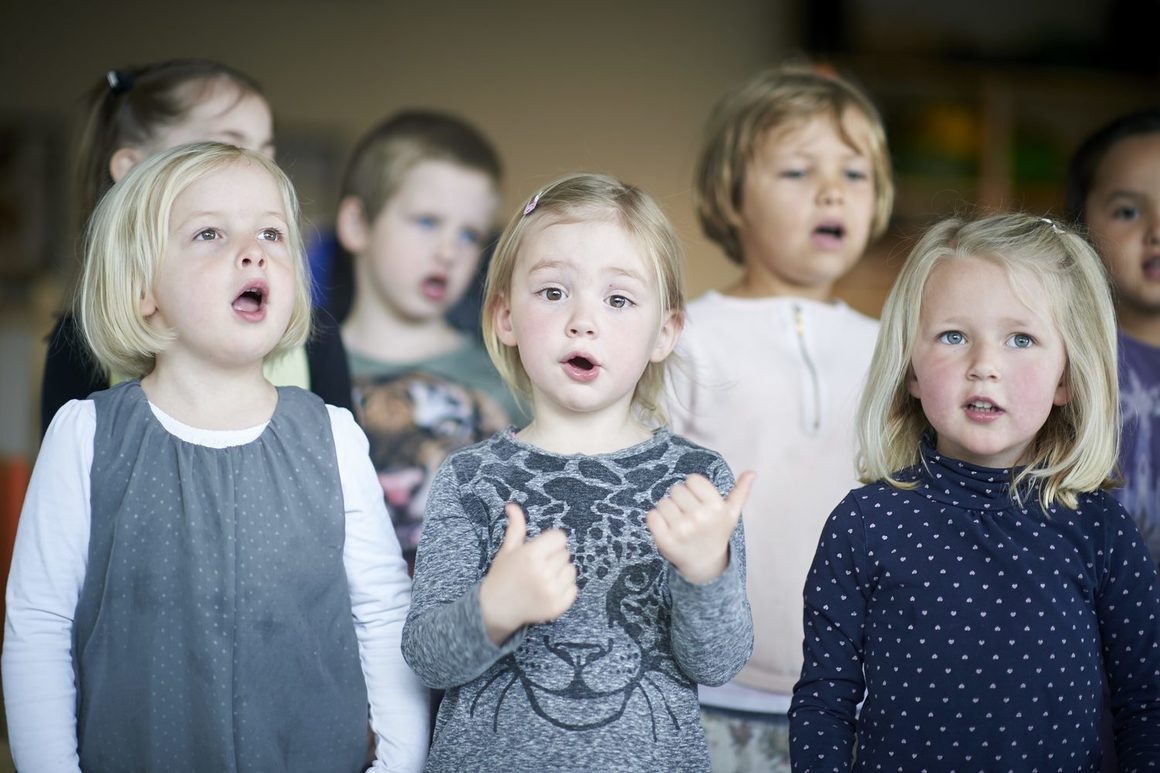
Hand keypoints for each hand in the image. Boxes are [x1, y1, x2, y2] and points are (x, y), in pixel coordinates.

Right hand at [479, 503, 577, 644]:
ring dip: (561, 572)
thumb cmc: (502, 576)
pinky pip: (574, 588)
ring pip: (571, 570)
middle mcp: (543, 573)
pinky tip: (549, 590)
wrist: (496, 609)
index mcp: (531, 555)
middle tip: (538, 567)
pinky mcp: (558, 606)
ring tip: (544, 578)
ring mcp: (552, 592)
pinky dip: (565, 588)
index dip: (552, 542)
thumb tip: (512, 505)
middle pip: (565, 553)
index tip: (542, 549)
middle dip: (554, 557)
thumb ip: (516, 527)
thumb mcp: (507, 550)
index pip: (560, 538)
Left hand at [647, 470, 754, 583]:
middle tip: (688, 515)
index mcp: (717, 507)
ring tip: (678, 522)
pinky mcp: (665, 541)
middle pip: (676, 489)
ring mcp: (682, 530)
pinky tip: (666, 528)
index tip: (698, 502)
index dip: (693, 489)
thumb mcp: (731, 513)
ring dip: (667, 510)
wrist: (704, 563)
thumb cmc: (716, 532)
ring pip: (663, 502)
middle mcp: (700, 518)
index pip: (693, 479)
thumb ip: (741, 492)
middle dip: (680, 500)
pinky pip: (651, 516)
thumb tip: (752, 472)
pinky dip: (655, 520)